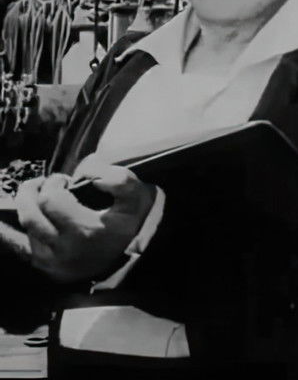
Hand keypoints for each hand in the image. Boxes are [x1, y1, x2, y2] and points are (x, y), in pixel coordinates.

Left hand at [15, 154, 155, 282]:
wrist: (138, 251)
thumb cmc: (131, 217)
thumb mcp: (133, 192)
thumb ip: (116, 178)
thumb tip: (87, 172)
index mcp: (84, 231)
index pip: (50, 200)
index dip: (54, 183)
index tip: (66, 181)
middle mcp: (64, 250)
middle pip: (29, 214)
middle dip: (31, 191)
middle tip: (42, 182)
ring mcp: (53, 263)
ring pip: (24, 229)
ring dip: (26, 207)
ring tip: (37, 196)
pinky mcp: (48, 270)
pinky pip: (20, 249)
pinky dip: (9, 234)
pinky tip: (1, 224)